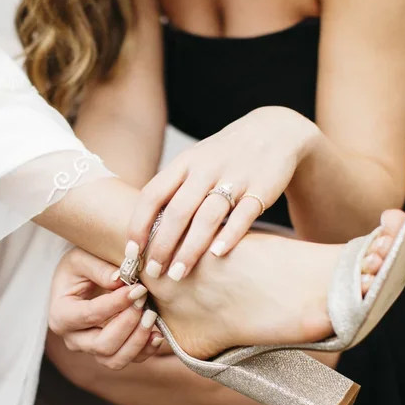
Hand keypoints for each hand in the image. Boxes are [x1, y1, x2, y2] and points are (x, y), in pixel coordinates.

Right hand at [49, 249, 164, 370]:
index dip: (117, 304)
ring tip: (152, 316)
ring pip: (115, 360)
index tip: (138, 289)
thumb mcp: (81, 258)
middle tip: (145, 301)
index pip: (90, 315)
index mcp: (61, 314)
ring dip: (138, 340)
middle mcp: (73, 338)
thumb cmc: (79, 268)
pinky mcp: (109, 353)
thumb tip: (121, 281)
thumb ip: (99, 268)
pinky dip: (145, 350)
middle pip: (102, 345)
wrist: (80, 280)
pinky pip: (129, 360)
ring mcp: (91, 349)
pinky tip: (157, 333)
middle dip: (128, 324)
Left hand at [125, 107, 316, 278]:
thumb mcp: (194, 161)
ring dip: (190, 248)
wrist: (274, 132)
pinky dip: (230, 234)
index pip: (153, 194)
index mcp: (185, 163)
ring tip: (178, 273)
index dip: (138, 224)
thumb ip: (172, 189)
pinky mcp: (261, 188)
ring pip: (207, 216)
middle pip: (177, 211)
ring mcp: (234, 177)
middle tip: (153, 273)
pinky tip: (216, 255)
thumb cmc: (224, 156)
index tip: (131, 252)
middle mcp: (206, 169)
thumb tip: (142, 228)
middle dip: (162, 245)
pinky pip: (243, 214)